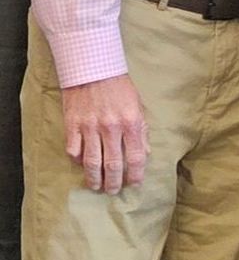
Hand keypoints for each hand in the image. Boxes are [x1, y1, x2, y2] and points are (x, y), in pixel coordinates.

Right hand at [61, 74, 148, 193]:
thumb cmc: (119, 88)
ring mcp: (90, 127)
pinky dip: (78, 161)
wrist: (93, 68)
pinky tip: (82, 165)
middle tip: (113, 191)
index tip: (134, 184)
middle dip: (114, 182)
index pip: (136, 156)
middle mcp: (111, 127)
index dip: (136, 174)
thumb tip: (145, 153)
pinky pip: (74, 150)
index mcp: (131, 122)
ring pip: (92, 162)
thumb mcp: (138, 106)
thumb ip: (141, 130)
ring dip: (94, 178)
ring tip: (96, 186)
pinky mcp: (72, 125)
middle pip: (113, 164)